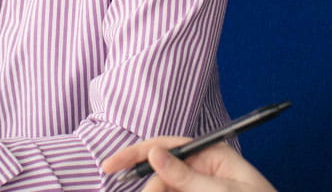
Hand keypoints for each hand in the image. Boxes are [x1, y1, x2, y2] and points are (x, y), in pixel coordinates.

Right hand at [102, 137, 275, 191]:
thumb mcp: (220, 190)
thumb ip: (186, 175)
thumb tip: (154, 153)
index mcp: (211, 154)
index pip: (166, 145)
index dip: (135, 153)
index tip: (111, 166)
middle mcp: (202, 169)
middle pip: (160, 173)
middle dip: (150, 187)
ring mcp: (199, 188)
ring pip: (165, 189)